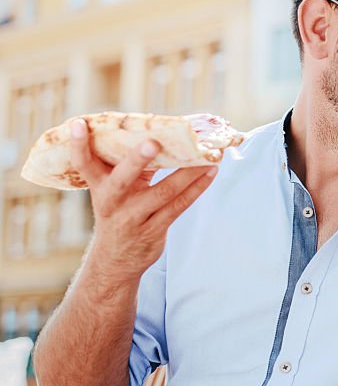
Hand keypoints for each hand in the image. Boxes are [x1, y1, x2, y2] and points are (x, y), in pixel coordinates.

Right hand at [71, 119, 217, 287]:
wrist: (115, 261)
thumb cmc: (118, 214)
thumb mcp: (113, 193)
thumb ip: (128, 167)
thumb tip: (158, 133)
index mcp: (99, 188)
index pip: (84, 165)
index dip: (79, 145)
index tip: (79, 124)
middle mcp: (113, 202)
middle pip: (122, 178)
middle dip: (137, 160)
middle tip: (152, 142)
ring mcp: (134, 218)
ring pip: (162, 192)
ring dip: (187, 173)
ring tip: (207, 156)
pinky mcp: (154, 230)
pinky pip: (179, 206)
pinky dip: (197, 188)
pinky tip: (210, 173)